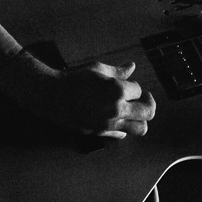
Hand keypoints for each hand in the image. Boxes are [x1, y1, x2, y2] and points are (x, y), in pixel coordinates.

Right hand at [0, 54, 155, 138]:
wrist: (53, 96)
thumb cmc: (75, 78)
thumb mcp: (98, 69)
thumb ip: (118, 71)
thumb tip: (132, 67)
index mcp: (117, 90)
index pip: (139, 90)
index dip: (134, 86)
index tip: (127, 84)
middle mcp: (117, 108)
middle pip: (148, 112)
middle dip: (148, 103)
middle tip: (143, 99)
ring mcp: (109, 123)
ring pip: (140, 128)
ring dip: (141, 119)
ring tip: (134, 111)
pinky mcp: (100, 132)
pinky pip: (121, 135)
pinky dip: (124, 128)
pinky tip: (118, 118)